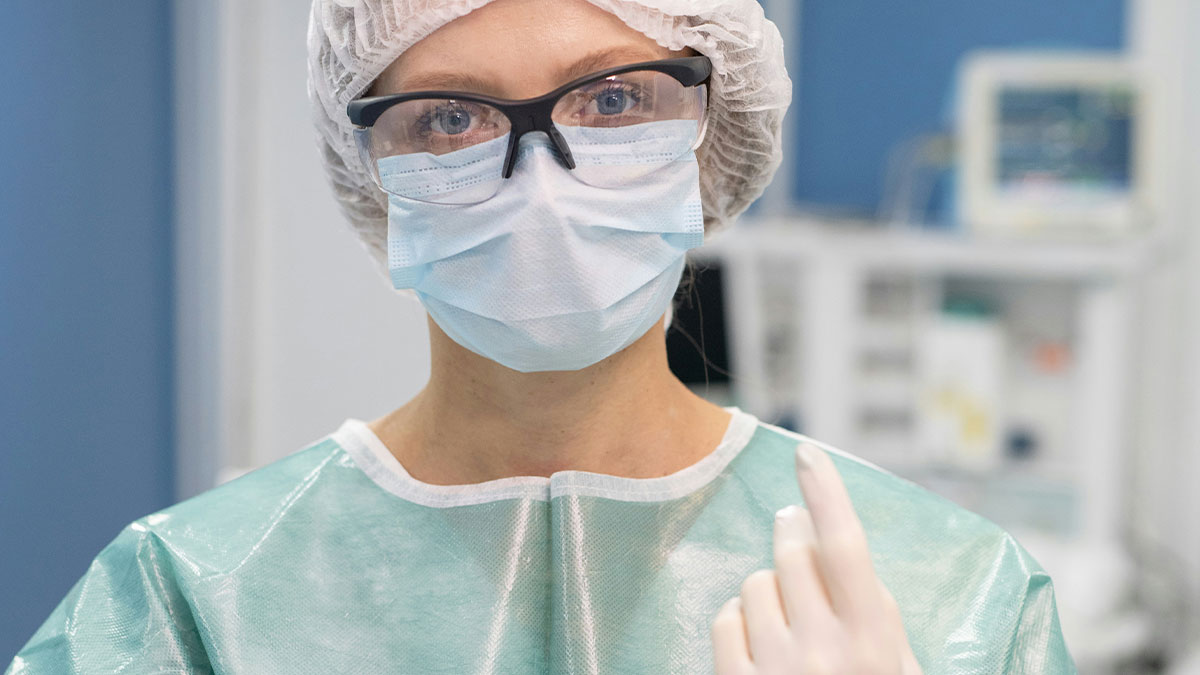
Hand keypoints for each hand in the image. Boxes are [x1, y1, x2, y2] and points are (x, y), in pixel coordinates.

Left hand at [711, 442, 921, 673]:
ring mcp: (775, 669)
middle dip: (793, 532)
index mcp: (871, 644)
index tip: (807, 454)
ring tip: (787, 617)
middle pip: (794, 556)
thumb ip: (880, 615)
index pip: (845, 549)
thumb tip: (836, 548)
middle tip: (792, 523)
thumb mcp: (899, 668)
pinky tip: (758, 639)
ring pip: (755, 584)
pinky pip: (725, 619)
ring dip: (769, 588)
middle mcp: (822, 653)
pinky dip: (739, 620)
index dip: (826, 494)